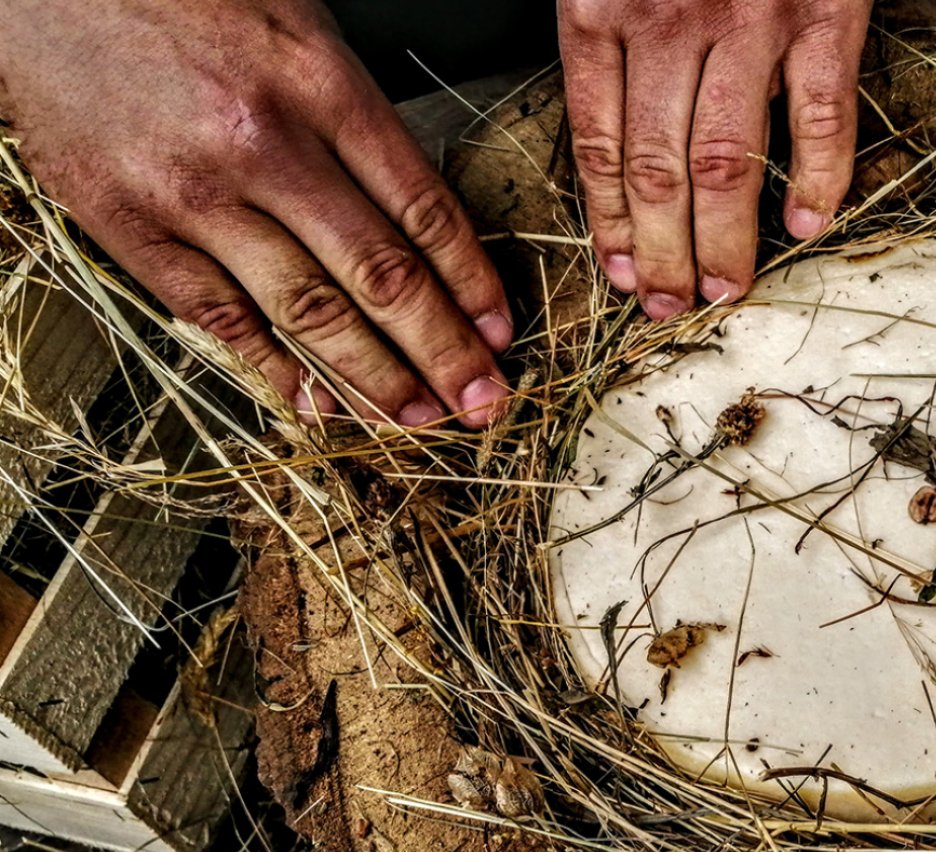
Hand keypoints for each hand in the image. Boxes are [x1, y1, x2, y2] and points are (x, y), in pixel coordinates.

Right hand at [0, 0, 512, 426]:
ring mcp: (190, 191)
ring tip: (418, 418)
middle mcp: (262, 143)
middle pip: (379, 276)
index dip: (473, 286)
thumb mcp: (302, 29)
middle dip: (444, 353)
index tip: (501, 334)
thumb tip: (424, 230)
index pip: (424, 212)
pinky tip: (319, 405)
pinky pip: (218, 317)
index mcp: (320, 84)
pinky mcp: (125, 223)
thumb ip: (361, 123)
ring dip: (375, 379)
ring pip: (307, 311)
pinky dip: (274, 370)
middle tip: (482, 403)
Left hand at [558, 0, 872, 318]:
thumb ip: (614, 45)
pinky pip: (820, 115)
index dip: (610, 221)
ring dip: (724, 239)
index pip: (599, 142)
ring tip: (725, 289)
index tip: (622, 273)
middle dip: (663, 252)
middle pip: (659, 168)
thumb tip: (617, 154)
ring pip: (726, 159)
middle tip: (670, 302)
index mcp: (602, 8)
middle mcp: (671, 22)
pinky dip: (817, 178)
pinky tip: (805, 224)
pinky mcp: (822, 17)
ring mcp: (751, 21)